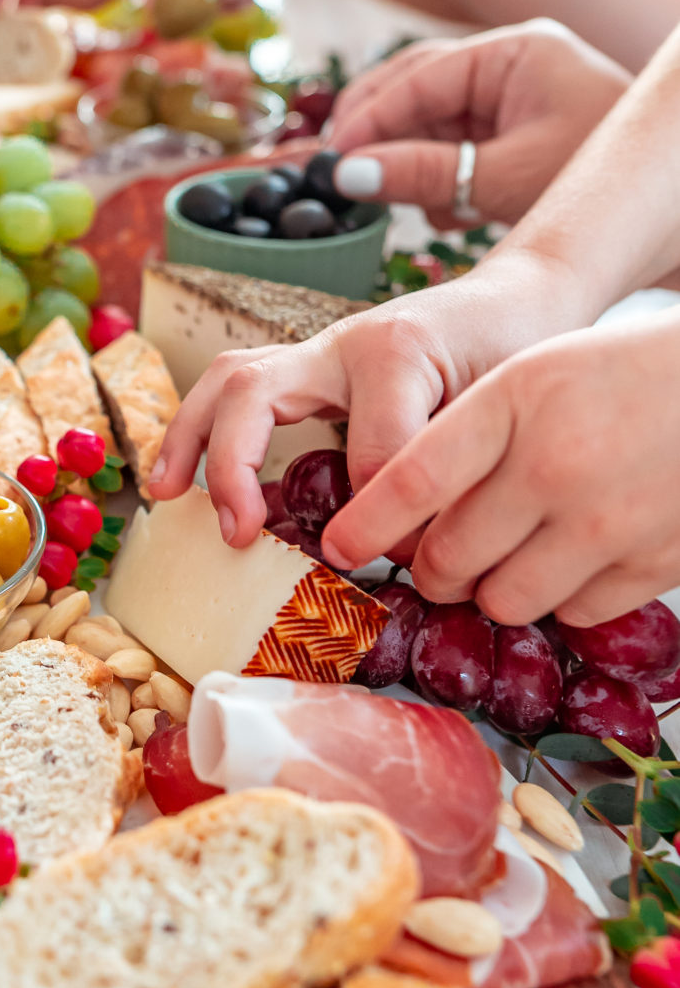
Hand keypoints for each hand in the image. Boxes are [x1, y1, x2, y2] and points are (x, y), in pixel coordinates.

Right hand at [148, 246, 591, 544]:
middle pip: (253, 390)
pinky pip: (234, 390)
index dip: (383, 517)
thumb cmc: (513, 357)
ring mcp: (315, 351)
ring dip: (188, 440)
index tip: (402, 559)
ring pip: (227, 381)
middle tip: (241, 534)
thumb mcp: (502, 415)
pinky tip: (179, 478)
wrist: (513, 304)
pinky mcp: (303, 366)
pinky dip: (199, 432)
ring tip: (164, 497)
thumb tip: (406, 553)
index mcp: (397, 352)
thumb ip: (454, 473)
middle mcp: (340, 343)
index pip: (372, 451)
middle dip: (233, 466)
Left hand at [321, 312, 679, 626]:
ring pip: (502, 600)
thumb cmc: (617, 375)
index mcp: (515, 401)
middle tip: (434, 557)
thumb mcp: (532, 374)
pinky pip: (571, 613)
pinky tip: (574, 555)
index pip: (412, 480)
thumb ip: (464, 435)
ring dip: (493, 588)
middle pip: (447, 558)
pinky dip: (561, 596)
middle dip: (430, 568)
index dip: (365, 526)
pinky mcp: (653, 562)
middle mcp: (555, 464)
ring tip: (512, 552)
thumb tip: (395, 511)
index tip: (339, 547)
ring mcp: (606, 520)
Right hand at [327, 21, 630, 224]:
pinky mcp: (516, 137)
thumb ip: (423, 175)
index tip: (331, 160)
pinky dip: (439, 181)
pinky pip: (456, 149)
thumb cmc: (603, 184)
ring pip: (432, 123)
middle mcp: (513, 65)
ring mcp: (515, 100)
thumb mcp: (504, 180)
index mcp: (518, 50)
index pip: (420, 76)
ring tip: (390, 202)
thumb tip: (348, 175)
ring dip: (407, 162)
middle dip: (378, 133)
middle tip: (338, 176)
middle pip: (418, 88)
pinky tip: (442, 214)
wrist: (673, 217)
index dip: (368, 118)